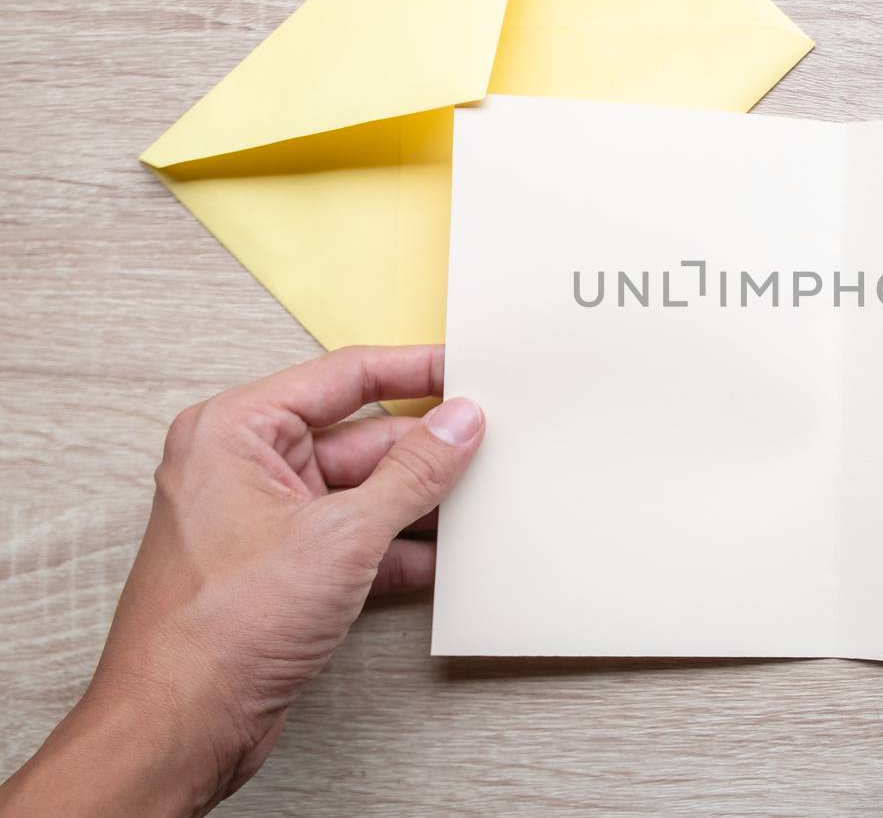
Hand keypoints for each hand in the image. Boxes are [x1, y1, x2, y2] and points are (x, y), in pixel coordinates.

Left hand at [0, 346, 482, 815]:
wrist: (179, 727)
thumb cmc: (216, 630)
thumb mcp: (341, 536)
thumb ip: (411, 474)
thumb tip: (457, 425)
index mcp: (236, 432)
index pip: (343, 378)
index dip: (413, 371)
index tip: (466, 370)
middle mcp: (244, 467)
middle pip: (360, 437)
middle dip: (424, 449)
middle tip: (488, 445)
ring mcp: (264, 520)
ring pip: (363, 491)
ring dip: (417, 501)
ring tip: (476, 499)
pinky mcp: (283, 569)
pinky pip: (355, 538)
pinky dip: (399, 547)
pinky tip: (444, 556)